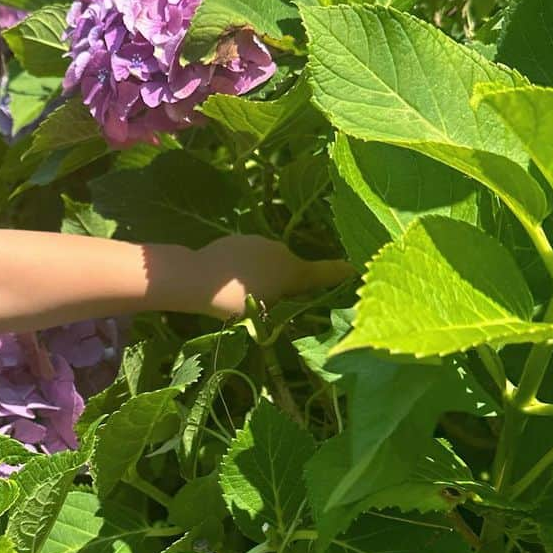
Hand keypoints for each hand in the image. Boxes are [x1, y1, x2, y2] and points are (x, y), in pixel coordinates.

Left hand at [190, 235, 352, 319]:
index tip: (356, 269)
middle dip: (288, 283)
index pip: (325, 273)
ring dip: (266, 274)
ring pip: (272, 261)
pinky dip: (249, 267)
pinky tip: (233, 280)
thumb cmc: (234, 301)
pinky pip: (253, 256)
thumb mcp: (265, 313)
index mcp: (293, 270)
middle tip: (270, 304)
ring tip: (245, 294)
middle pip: (293, 269)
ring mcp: (261, 242)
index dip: (340, 273)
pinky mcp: (241, 238)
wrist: (196, 276)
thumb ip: (287, 306)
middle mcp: (282, 251)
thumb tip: (295, 301)